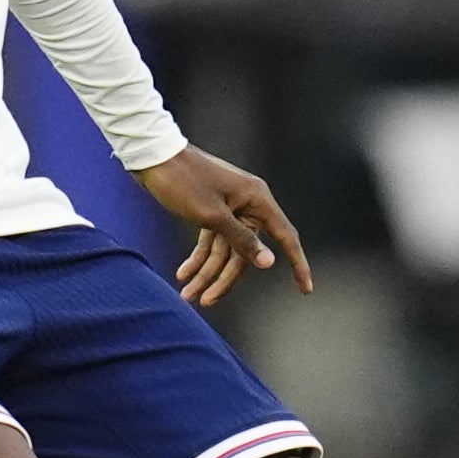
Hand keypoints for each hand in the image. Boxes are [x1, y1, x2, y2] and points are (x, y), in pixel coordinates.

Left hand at [137, 145, 314, 306]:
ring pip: (224, 249)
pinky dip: (198, 257)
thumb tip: (269, 262)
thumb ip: (242, 240)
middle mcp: (247, 204)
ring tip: (187, 295)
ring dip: (206, 273)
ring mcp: (229, 207)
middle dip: (223, 278)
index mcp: (257, 199)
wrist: (153, 155)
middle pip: (245, 252)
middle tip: (205, 302)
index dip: (298, 264)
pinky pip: (211, 240)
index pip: (285, 237)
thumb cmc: (184, 181)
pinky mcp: (210, 210)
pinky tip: (184, 274)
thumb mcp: (212, 215)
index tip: (305, 290)